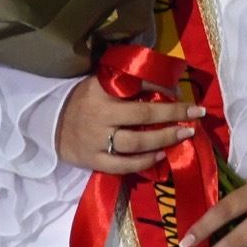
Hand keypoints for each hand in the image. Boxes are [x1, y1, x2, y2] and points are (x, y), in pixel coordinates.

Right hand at [55, 74, 203, 174]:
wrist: (50, 124)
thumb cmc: (84, 99)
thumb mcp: (102, 81)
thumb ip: (130, 81)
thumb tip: (169, 86)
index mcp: (102, 91)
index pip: (140, 87)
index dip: (164, 90)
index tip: (183, 94)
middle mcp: (100, 115)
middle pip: (143, 116)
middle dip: (173, 116)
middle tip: (196, 115)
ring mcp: (96, 140)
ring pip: (135, 143)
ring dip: (163, 139)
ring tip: (184, 135)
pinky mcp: (92, 161)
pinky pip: (122, 165)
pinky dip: (143, 162)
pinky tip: (160, 156)